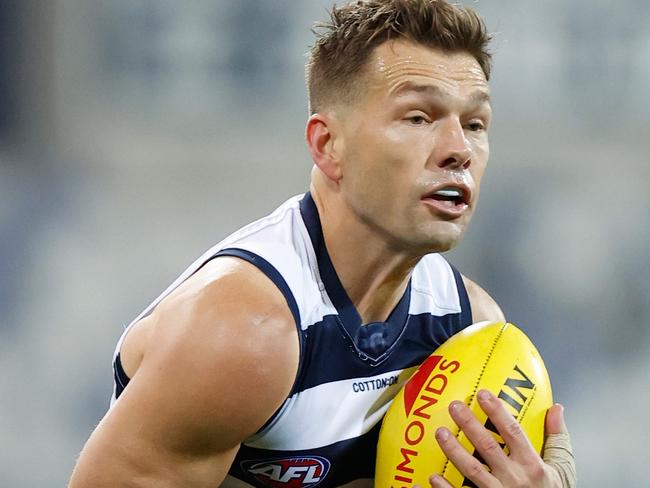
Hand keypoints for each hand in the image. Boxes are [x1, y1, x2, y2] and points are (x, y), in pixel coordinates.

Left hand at [423, 389, 575, 487]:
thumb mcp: (562, 470)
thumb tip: (556, 409)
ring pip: (472, 470)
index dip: (497, 412)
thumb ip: (557, 440)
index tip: (483, 394)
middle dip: (469, 425)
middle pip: (488, 447)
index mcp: (532, 466)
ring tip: (440, 433)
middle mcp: (514, 479)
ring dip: (454, 451)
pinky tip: (432, 476)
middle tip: (454, 406)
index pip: (513, 432)